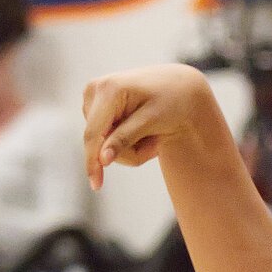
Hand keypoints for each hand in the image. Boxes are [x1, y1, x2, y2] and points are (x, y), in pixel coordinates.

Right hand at [82, 64, 213, 190]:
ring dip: (129, 146)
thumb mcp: (152, 121)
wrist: (178, 86)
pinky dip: (126, 140)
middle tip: (156, 144)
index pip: (93, 135)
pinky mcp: (96, 106)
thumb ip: (125, 139)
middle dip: (127, 151)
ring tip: (152, 133)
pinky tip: (141, 128)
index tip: (96, 185)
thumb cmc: (171, 101)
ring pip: (103, 143)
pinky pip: (106, 138)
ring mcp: (93, 98)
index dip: (93, 162)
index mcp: (108, 89)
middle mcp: (94, 90)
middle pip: (100, 142)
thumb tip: (103, 160)